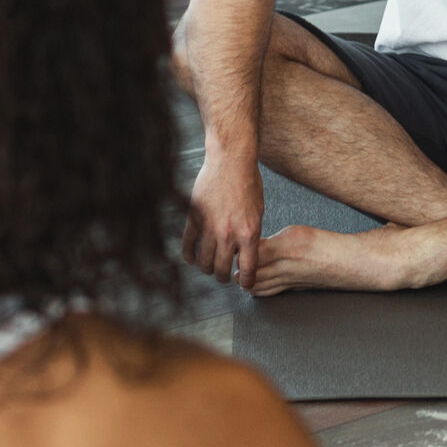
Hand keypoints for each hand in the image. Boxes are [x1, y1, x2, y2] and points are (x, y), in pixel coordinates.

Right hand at [183, 151, 265, 287]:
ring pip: (204, 261)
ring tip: (208, 267)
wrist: (230, 161)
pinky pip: (188, 244)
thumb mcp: (258, 211)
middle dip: (224, 277)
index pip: (248, 268)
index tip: (245, 285)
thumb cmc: (247, 182)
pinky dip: (189, 255)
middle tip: (224, 276)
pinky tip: (191, 258)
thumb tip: (243, 253)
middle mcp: (228, 234)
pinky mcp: (194, 218)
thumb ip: (251, 234)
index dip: (247, 281)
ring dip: (206, 268)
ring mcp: (209, 227)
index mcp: (249, 233)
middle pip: (222, 270)